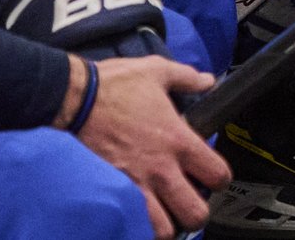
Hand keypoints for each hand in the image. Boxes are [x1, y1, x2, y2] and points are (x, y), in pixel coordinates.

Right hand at [67, 53, 229, 237]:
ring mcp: (135, 184)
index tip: (211, 176)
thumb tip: (207, 81)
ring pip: (165, 229)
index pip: (217, 174)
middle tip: (188, 202)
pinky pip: (131, 224)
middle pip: (196, 213)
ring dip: (168, 224)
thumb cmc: (114, 85)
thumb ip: (188, 78)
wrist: (73, 99)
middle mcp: (161, 168)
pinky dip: (138, 226)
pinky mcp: (111, 192)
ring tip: (164, 214)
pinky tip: (138, 216)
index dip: (220, 179)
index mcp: (178, 140)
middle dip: (197, 212)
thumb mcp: (158, 71)